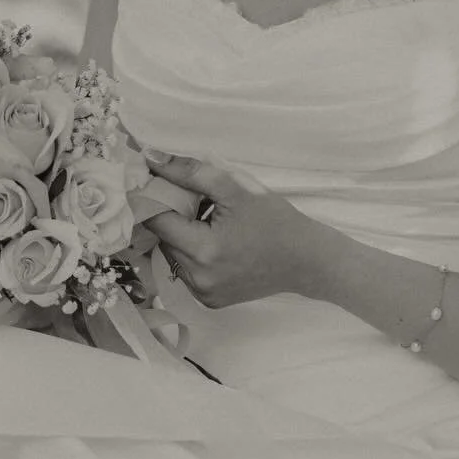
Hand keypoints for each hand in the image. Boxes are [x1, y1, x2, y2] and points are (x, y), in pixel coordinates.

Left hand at [141, 151, 324, 307]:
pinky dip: (194, 255)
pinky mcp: (211, 301)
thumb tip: (152, 158)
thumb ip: (192, 172)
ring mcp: (203, 293)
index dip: (156, 198)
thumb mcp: (236, 188)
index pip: (156, 220)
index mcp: (203, 250)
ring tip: (210, 224)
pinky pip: (188, 272)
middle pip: (164, 238)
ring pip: (173, 255)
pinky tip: (218, 245)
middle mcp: (198, 277)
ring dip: (183, 236)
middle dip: (173, 217)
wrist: (306, 260)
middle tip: (197, 202)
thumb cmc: (275, 220)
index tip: (161, 183)